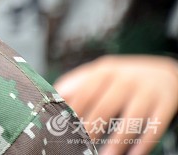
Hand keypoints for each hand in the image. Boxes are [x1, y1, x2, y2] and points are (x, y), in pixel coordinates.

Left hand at [54, 55, 177, 154]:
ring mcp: (147, 92)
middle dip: (91, 129)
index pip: (84, 94)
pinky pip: (156, 126)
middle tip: (80, 146)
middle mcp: (125, 80)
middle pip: (104, 107)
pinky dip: (145, 142)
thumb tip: (53, 97)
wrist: (165, 72)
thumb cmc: (124, 77)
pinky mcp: (165, 104)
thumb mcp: (102, 73)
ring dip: (117, 141)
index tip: (62, 129)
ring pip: (131, 119)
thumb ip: (78, 84)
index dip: (73, 113)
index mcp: (104, 72)